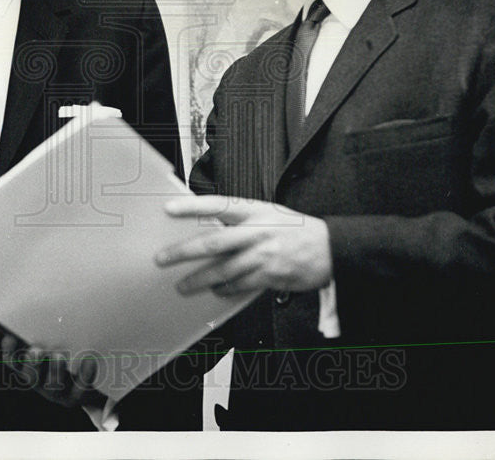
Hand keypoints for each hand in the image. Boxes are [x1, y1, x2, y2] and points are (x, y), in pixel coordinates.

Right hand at [1, 335, 104, 408]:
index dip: (9, 351)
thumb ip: (48, 326)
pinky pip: (81, 387)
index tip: (10, 338)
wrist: (91, 382)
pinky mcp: (79, 395)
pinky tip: (89, 360)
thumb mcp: (55, 338)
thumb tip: (42, 292)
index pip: (13, 361)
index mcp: (31, 367)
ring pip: (53, 385)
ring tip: (58, 356)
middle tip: (36, 351)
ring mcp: (60, 391)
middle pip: (31, 377)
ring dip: (54, 370)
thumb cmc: (68, 349)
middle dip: (32, 364)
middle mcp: (42, 382)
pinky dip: (85, 374)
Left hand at [155, 195, 332, 295]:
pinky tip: (216, 290)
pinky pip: (240, 285)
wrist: (331, 249)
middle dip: (184, 252)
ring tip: (183, 285)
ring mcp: (263, 255)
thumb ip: (242, 220)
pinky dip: (225, 289)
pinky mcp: (269, 276)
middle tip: (163, 258)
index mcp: (256, 211)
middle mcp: (257, 232)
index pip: (218, 205)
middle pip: (214, 242)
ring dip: (199, 280)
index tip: (170, 209)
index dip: (192, 206)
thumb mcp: (270, 213)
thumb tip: (210, 228)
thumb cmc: (297, 229)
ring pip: (223, 270)